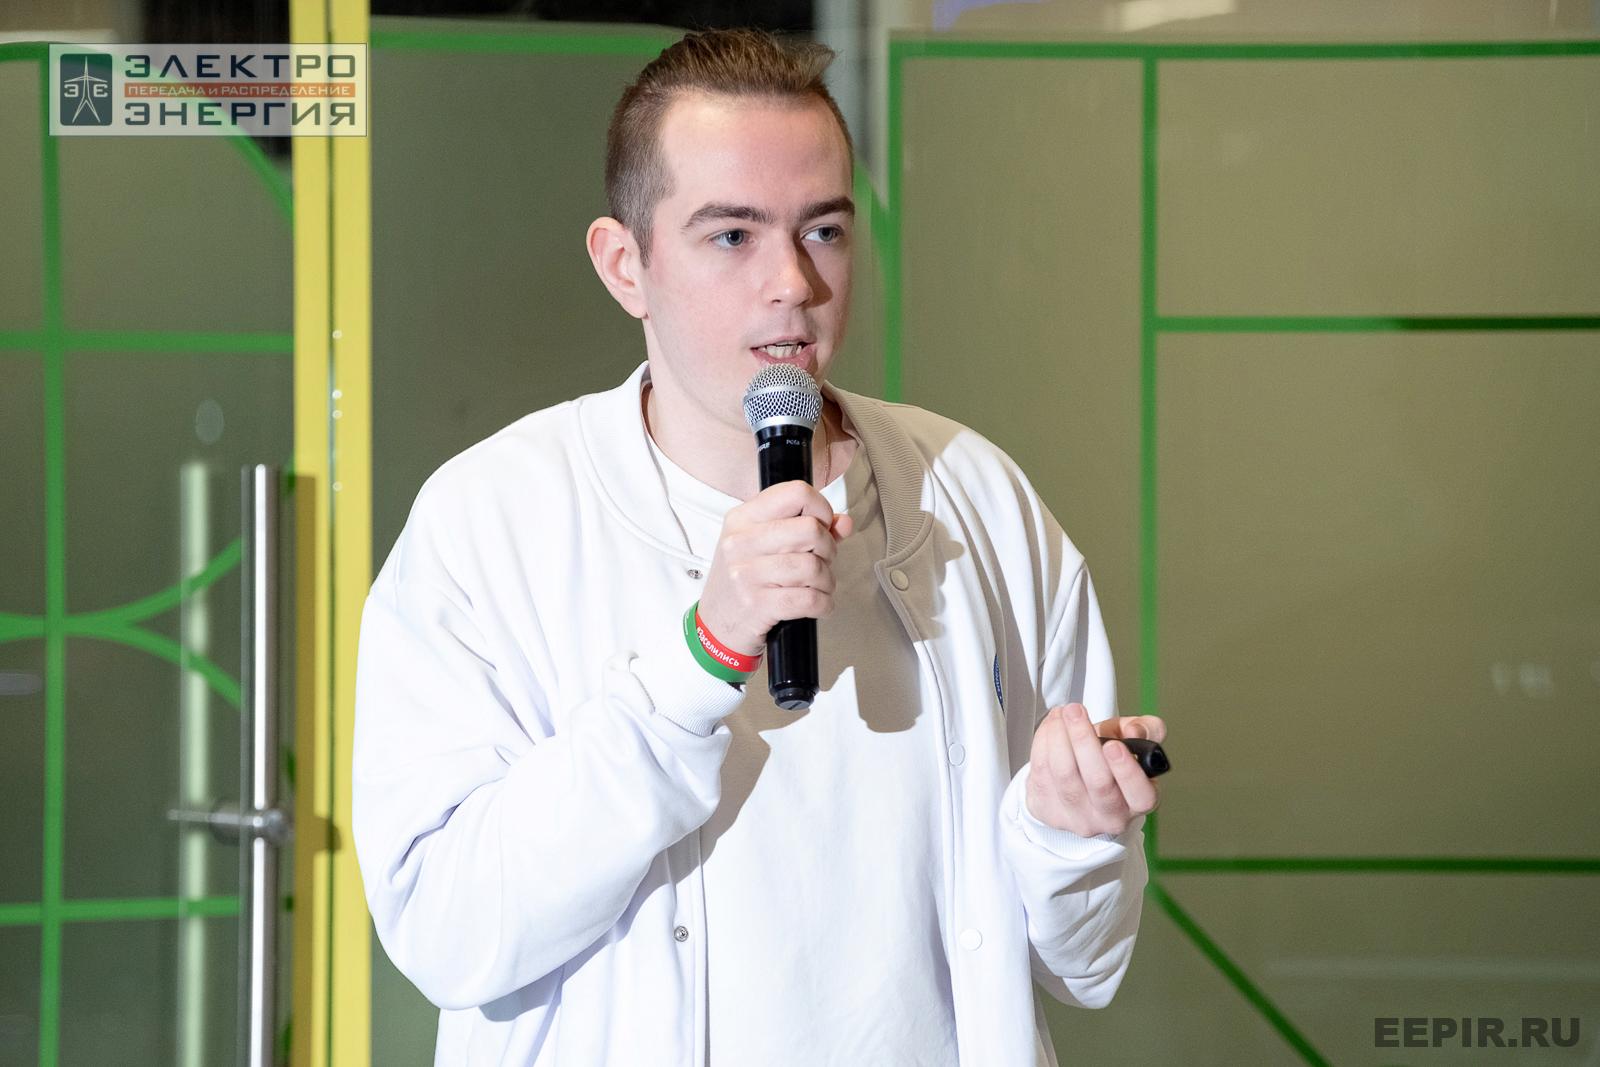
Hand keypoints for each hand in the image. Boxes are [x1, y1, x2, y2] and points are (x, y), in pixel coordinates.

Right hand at [696, 480, 854, 655]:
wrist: (715, 625)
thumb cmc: (743, 582)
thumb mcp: (764, 546)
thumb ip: (806, 528)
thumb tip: (843, 523)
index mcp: (743, 518)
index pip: (795, 493)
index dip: (820, 508)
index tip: (822, 525)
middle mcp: (741, 542)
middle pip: (810, 529)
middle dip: (828, 549)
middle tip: (822, 561)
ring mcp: (746, 574)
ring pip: (813, 566)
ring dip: (827, 580)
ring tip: (818, 586)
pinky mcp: (756, 604)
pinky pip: (809, 599)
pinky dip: (824, 604)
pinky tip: (818, 604)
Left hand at [1023, 704, 1164, 837]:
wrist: (1080, 783)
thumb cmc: (1110, 762)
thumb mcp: (1135, 742)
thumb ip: (1145, 729)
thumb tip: (1134, 730)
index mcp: (1138, 801)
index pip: (1141, 794)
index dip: (1127, 770)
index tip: (1113, 744)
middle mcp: (1111, 817)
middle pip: (1098, 782)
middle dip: (1083, 740)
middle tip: (1075, 711)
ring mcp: (1078, 818)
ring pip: (1064, 775)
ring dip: (1058, 736)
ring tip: (1061, 713)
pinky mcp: (1048, 812)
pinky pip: (1040, 774)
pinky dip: (1042, 743)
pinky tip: (1050, 727)